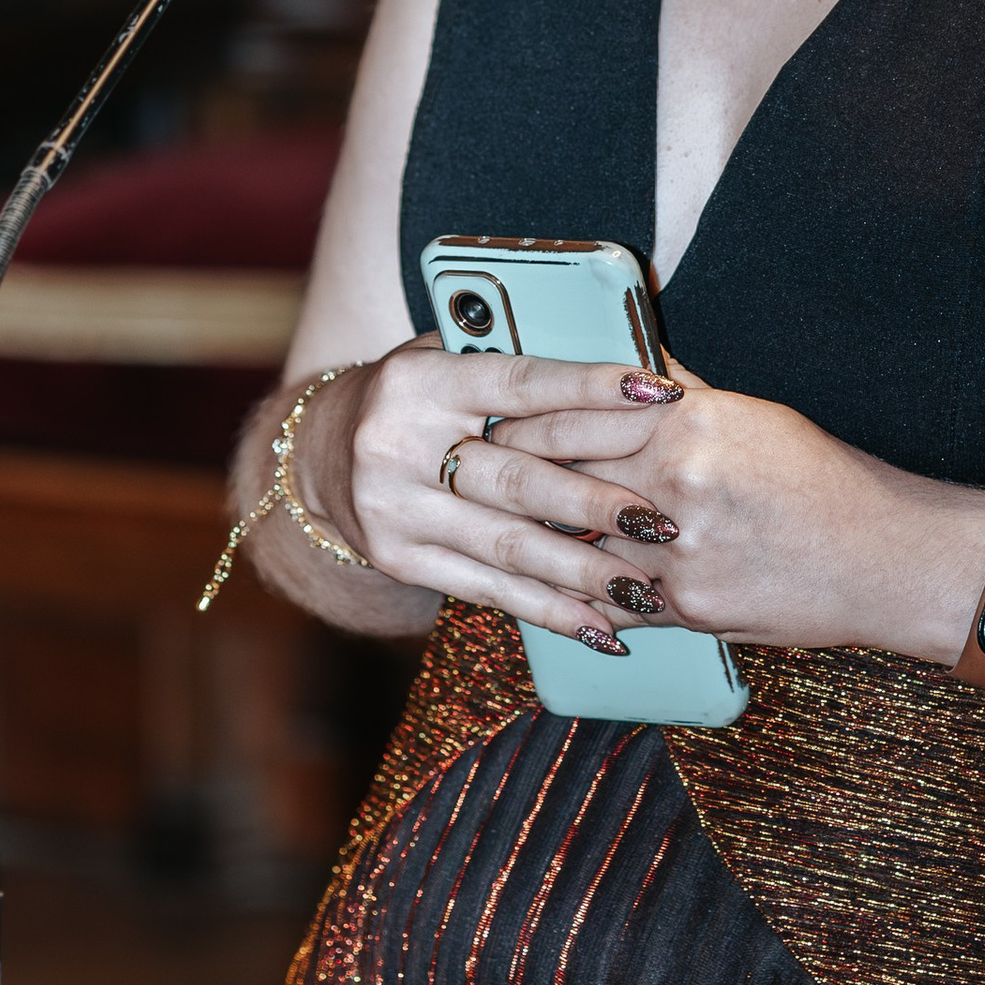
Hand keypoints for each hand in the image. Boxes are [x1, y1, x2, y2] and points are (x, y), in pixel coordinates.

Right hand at [309, 337, 691, 655]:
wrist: (321, 450)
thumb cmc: (417, 393)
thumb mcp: (447, 356)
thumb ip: (514, 356)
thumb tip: (620, 357)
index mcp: (421, 380)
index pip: (519, 384)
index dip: (591, 389)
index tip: (658, 395)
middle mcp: (398, 445)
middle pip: (516, 480)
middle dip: (596, 505)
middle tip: (664, 521)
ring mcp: (394, 510)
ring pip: (507, 546)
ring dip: (583, 573)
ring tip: (647, 588)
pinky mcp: (399, 559)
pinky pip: (486, 589)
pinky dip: (548, 611)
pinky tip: (600, 628)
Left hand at [476, 355, 984, 660]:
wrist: (882, 557)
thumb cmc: (822, 480)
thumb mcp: (750, 418)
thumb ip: (679, 396)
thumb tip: (626, 364)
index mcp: (688, 423)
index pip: (574, 413)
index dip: (522, 418)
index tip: (488, 415)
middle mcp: (677, 483)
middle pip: (563, 476)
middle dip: (513, 475)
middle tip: (469, 470)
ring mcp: (679, 551)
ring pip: (579, 542)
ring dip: (537, 538)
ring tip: (501, 528)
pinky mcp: (688, 608)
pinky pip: (614, 598)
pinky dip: (583, 591)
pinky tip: (555, 584)